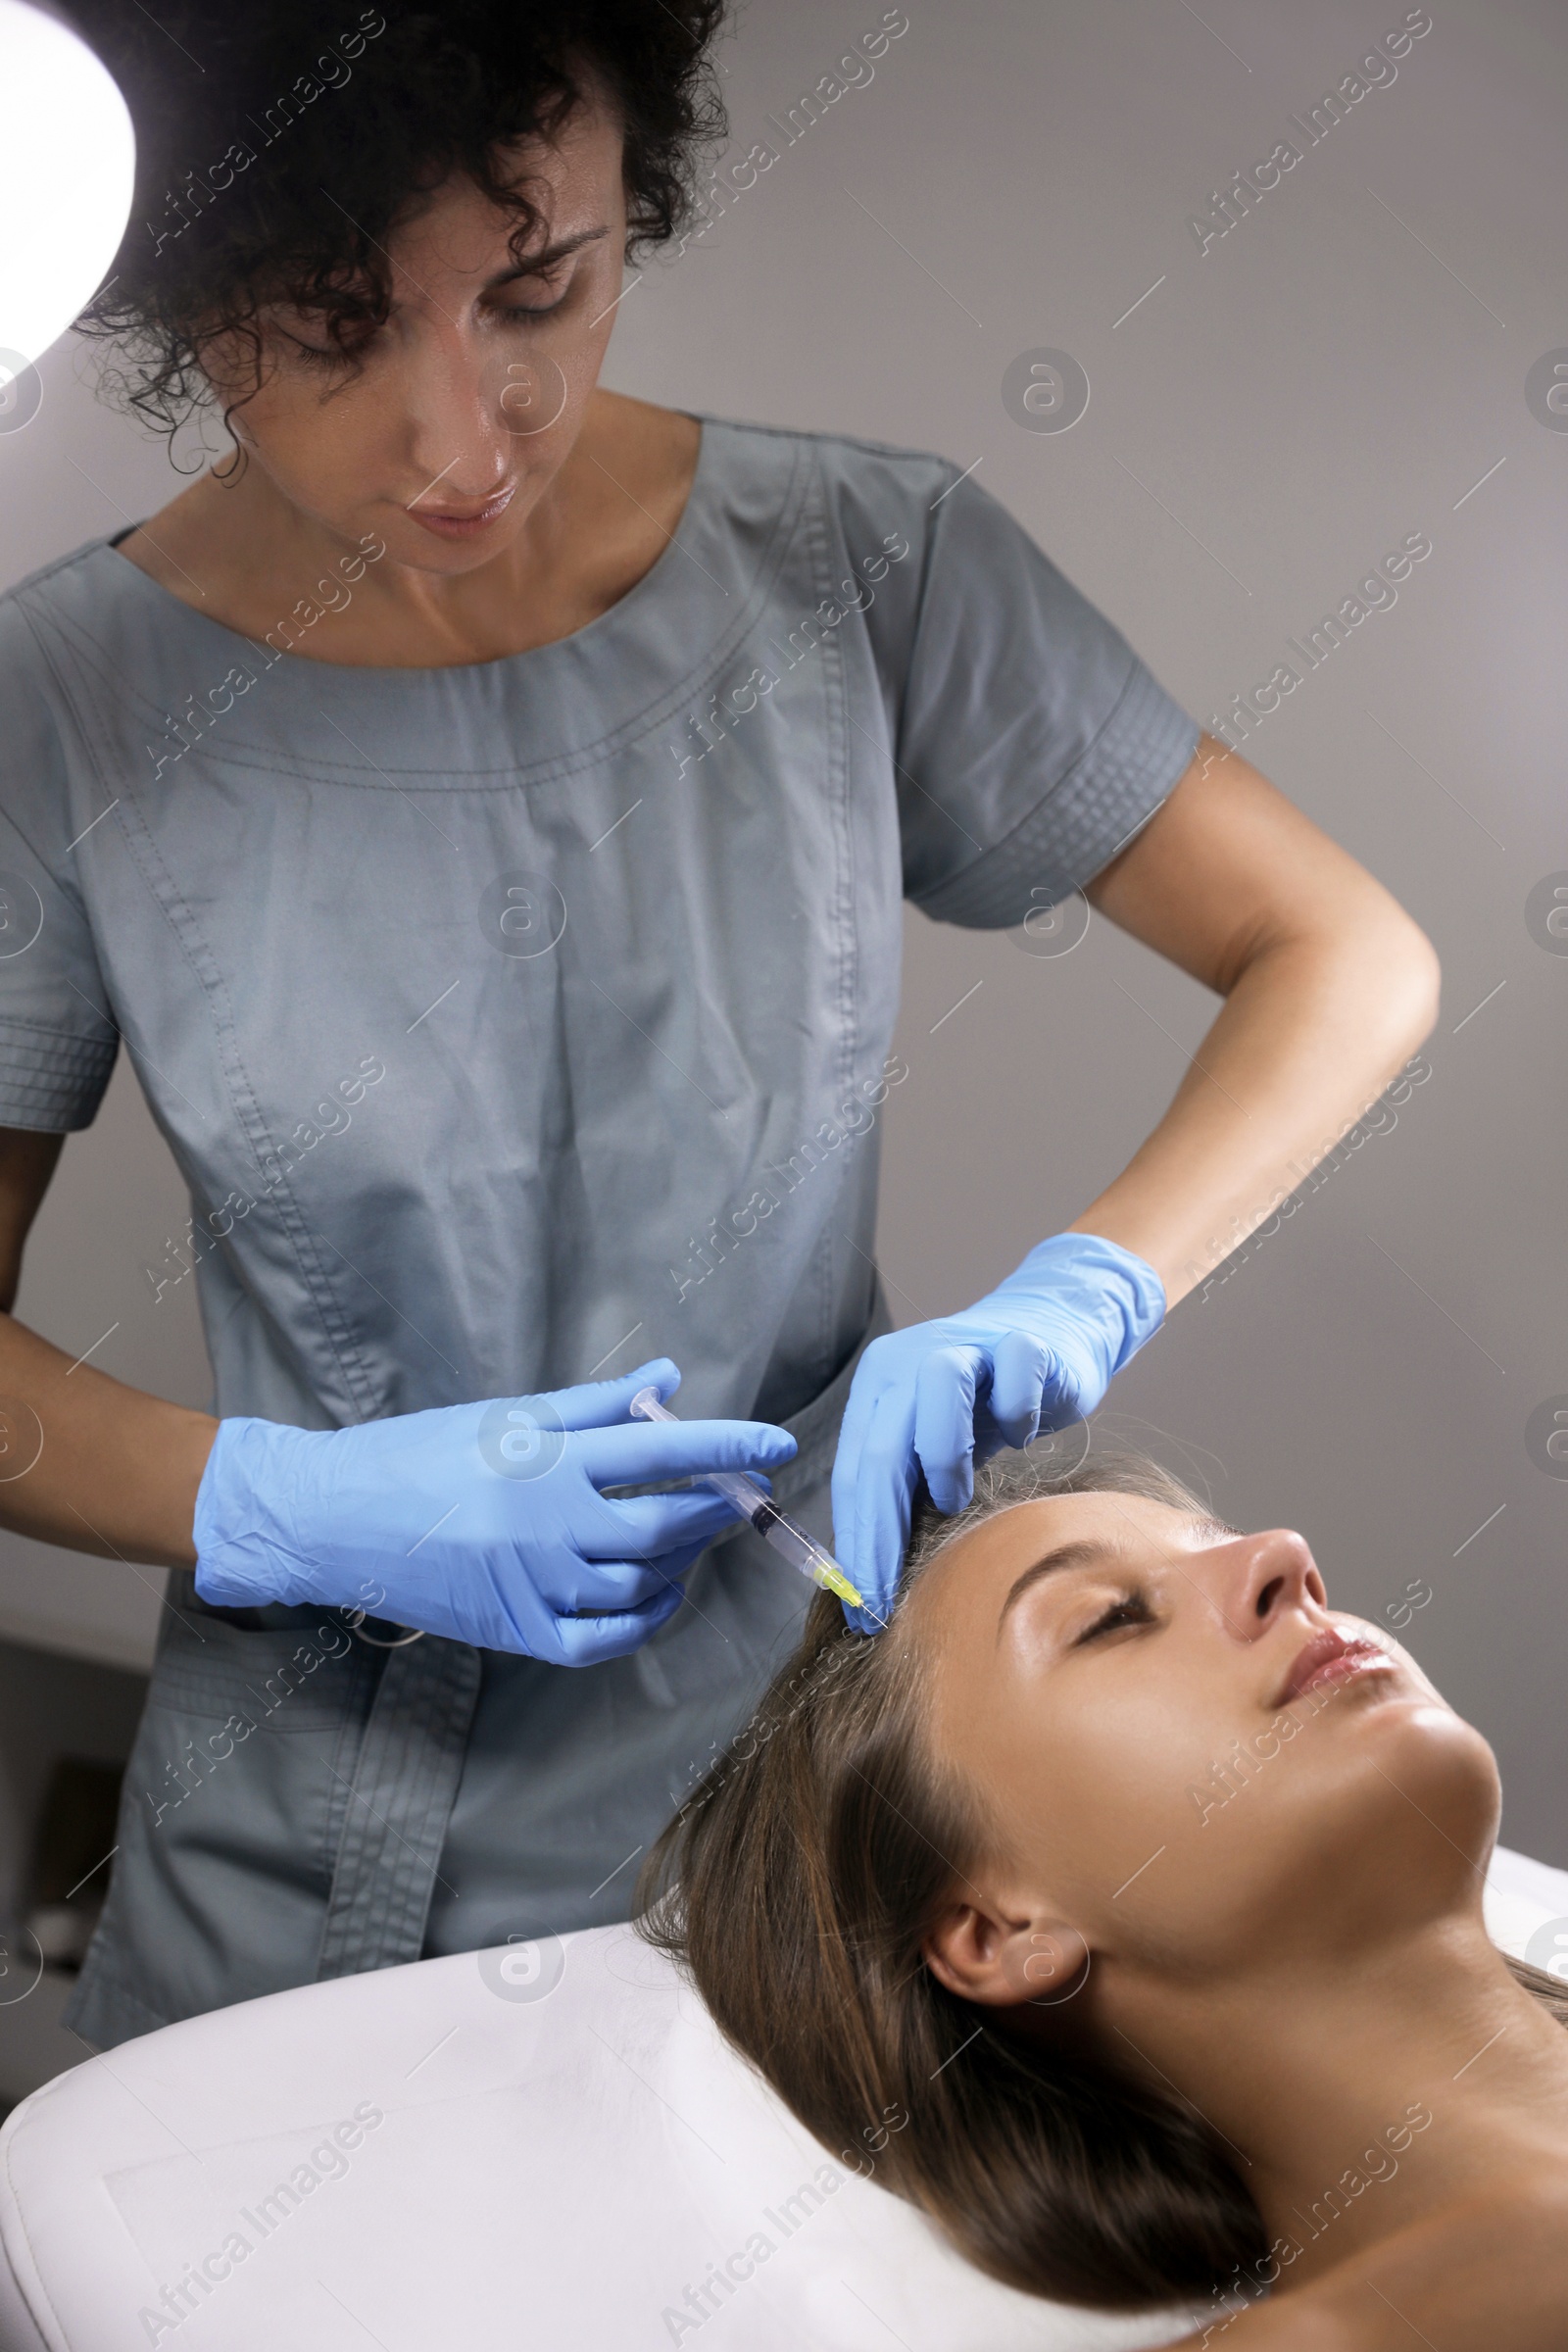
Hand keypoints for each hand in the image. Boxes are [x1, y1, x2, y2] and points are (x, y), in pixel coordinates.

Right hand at [193, 1361, 796, 1664]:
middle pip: (662, 1528)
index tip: (777, 1444)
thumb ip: (596, 1405)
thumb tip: (670, 1379)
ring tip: (691, 1536)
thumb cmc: (421, 1454)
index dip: (727, 1448)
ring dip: (681, 1563)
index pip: (660, 1452)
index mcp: (544, 1461)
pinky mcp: (514, 1632)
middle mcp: (544, 1527)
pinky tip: (660, 1595)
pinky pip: (601, 1640)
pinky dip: (643, 1621)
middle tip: (735, 1496)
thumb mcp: (507, 1417)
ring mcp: (530, 1587)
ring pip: (638, 1585)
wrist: (333, 1520)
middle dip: (713, 1512)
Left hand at [831, 1234, 1163, 1630]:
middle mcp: (911, 1361)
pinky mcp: (1024, 1341)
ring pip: (938, 1389)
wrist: (1055, 1329)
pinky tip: (1021, 1436)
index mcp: (880, 1388)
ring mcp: (968, 1343)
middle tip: (886, 1595)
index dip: (855, 1543)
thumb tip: (879, 1578)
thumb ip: (908, 1491)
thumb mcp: (937, 1447)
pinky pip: (1015, 1378)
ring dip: (942, 1457)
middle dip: (878, 1530)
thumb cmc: (988, 1402)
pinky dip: (1018, 1415)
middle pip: (882, 1446)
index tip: (861, 1607)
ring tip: (954, 1499)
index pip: (854, 1473)